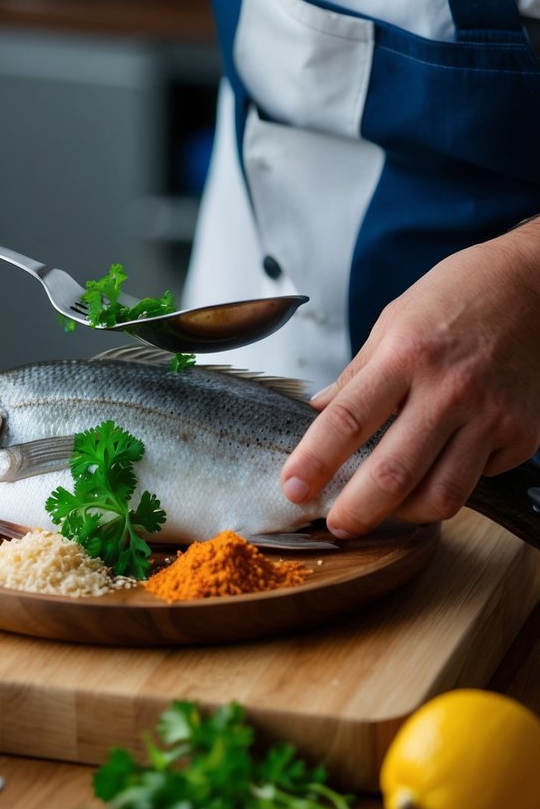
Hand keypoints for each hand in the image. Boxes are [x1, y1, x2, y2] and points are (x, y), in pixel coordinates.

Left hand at [279, 226, 539, 536]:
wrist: (536, 284)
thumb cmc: (461, 294)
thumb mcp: (396, 317)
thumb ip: (359, 370)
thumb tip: (321, 408)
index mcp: (406, 355)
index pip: (347, 420)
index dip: (315, 461)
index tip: (292, 488)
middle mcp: (449, 389)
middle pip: (393, 474)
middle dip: (356, 511)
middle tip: (336, 525)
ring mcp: (490, 416)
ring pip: (441, 495)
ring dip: (404, 514)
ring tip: (384, 510)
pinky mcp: (522, 435)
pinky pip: (477, 479)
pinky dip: (451, 482)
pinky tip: (438, 465)